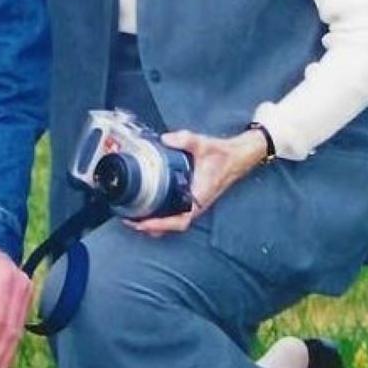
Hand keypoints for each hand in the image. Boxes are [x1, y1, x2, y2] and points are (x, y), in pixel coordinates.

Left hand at [0, 239, 32, 367]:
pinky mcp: (23, 296)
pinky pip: (18, 324)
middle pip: (11, 326)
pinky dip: (10, 344)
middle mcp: (19, 282)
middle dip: (0, 354)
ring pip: (17, 328)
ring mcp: (24, 289)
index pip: (0, 316)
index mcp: (2, 276)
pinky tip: (3, 360)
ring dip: (7, 354)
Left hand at [129, 127, 267, 236]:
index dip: (161, 225)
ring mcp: (194, 203)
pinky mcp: (192, 198)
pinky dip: (162, 216)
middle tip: (130, 221)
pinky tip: (148, 209)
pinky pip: (175, 213)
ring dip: (155, 224)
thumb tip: (166, 139)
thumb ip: (184, 139)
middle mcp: (196, 204)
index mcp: (199, 196)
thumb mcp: (203, 144)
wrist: (237, 157)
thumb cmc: (222, 155)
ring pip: (174, 222)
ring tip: (134, 218)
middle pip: (173, 227)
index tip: (143, 224)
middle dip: (152, 228)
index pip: (180, 220)